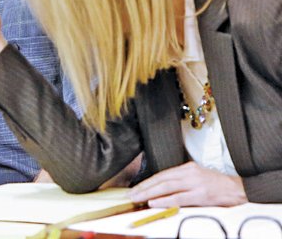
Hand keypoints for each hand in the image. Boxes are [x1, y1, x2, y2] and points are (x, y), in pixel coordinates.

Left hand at [129, 162, 247, 206]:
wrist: (239, 189)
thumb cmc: (217, 186)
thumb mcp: (197, 178)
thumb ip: (181, 182)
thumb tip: (160, 191)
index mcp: (187, 168)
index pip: (162, 174)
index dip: (147, 182)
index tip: (135, 189)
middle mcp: (189, 173)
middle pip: (161, 179)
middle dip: (144, 187)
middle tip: (130, 194)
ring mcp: (195, 183)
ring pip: (167, 187)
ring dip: (149, 193)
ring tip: (137, 198)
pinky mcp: (201, 194)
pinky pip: (178, 197)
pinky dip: (164, 200)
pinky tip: (154, 202)